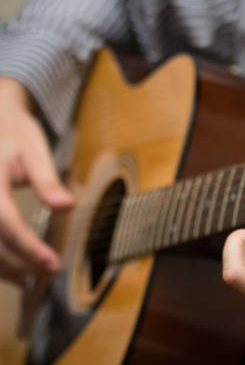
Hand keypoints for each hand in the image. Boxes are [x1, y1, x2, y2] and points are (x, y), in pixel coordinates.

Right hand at [0, 77, 72, 285]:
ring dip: (2, 268)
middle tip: (49, 272)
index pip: (5, 220)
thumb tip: (67, 207)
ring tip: (30, 281)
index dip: (28, 246)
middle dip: (19, 262)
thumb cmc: (14, 134)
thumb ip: (47, 180)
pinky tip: (11, 271)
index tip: (52, 264)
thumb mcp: (34, 150)